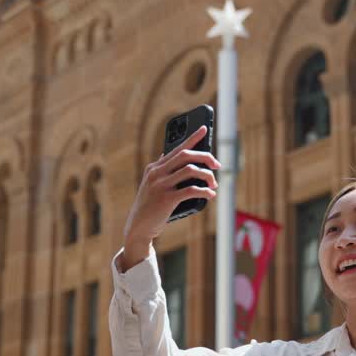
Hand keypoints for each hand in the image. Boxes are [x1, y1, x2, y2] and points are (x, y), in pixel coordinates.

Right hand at [119, 126, 220, 271]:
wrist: (138, 227)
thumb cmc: (148, 207)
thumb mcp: (150, 184)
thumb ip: (159, 170)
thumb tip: (166, 153)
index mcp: (154, 168)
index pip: (177, 148)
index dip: (192, 137)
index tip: (204, 128)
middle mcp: (157, 173)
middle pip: (186, 155)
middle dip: (205, 157)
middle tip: (217, 165)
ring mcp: (161, 185)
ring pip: (191, 170)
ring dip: (207, 176)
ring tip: (214, 184)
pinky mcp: (166, 199)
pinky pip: (191, 190)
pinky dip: (204, 191)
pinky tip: (210, 195)